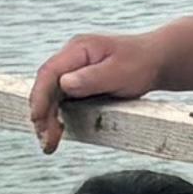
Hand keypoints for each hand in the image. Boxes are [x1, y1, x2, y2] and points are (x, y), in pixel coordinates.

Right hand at [26, 28, 166, 147]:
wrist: (155, 60)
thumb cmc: (141, 63)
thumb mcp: (120, 72)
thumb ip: (92, 78)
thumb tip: (64, 84)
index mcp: (79, 49)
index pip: (50, 71)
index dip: (40, 95)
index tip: (37, 118)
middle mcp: (71, 58)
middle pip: (47, 86)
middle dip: (42, 114)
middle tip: (46, 141)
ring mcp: (73, 70)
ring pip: (51, 95)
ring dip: (47, 119)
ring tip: (49, 143)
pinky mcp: (78, 82)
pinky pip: (62, 100)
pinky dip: (57, 116)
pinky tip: (58, 132)